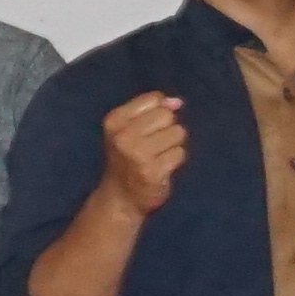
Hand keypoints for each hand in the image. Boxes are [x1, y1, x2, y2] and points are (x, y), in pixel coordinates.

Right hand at [95, 88, 187, 215]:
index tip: (149, 127)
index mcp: (114, 120)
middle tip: (154, 144)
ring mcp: (137, 154)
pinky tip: (162, 167)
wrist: (120, 197)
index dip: (160, 110)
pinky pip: (180, 153)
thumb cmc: (128, 157)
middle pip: (167, 115)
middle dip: (168, 128)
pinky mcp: (153, 171)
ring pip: (178, 132)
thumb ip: (152, 109)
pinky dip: (176, 160)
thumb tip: (177, 101)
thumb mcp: (128, 128)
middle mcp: (123, 136)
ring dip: (173, 144)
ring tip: (158, 156)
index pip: (154, 98)